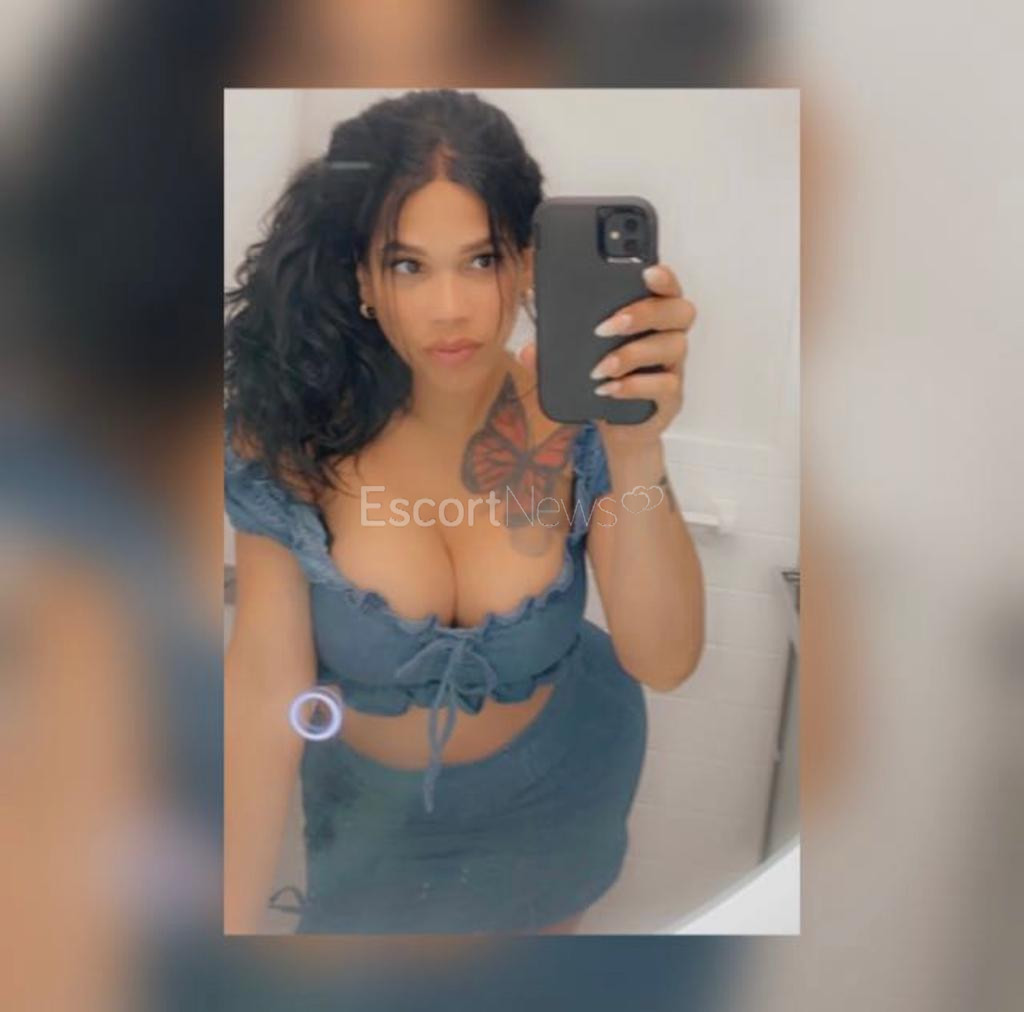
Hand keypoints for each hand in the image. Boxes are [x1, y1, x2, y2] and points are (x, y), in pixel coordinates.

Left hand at [517, 262, 696, 454]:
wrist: (619, 427)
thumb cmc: (604, 380)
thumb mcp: (576, 360)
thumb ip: (554, 350)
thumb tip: (527, 349)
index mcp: (652, 316)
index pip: (667, 288)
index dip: (663, 277)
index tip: (645, 272)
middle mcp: (669, 336)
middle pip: (679, 311)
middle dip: (642, 314)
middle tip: (604, 327)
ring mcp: (674, 366)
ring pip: (673, 346)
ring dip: (632, 354)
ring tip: (599, 368)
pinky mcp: (671, 397)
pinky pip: (666, 385)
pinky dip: (634, 386)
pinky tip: (609, 389)